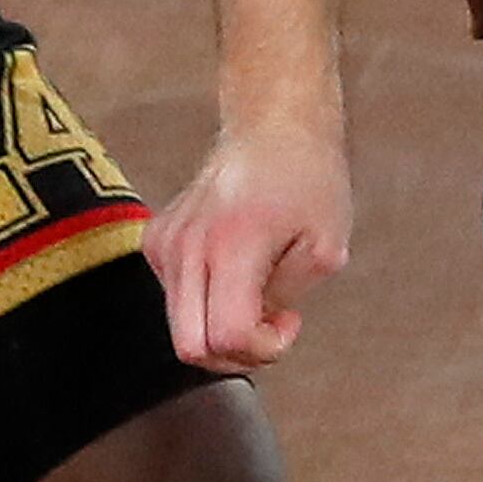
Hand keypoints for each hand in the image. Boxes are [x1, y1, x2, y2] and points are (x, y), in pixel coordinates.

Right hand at [152, 122, 352, 372]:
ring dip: (221, 328)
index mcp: (231, 245)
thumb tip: (259, 322)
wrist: (273, 127)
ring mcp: (166, 243)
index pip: (225, 337)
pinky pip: (175, 299)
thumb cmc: (307, 178)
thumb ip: (287, 296)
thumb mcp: (325, 247)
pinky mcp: (157, 240)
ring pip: (180, 328)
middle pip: (191, 347)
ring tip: (257, 292)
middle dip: (236, 353)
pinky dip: (205, 303)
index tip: (286, 324)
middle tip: (269, 324)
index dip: (262, 349)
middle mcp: (188, 246)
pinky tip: (234, 274)